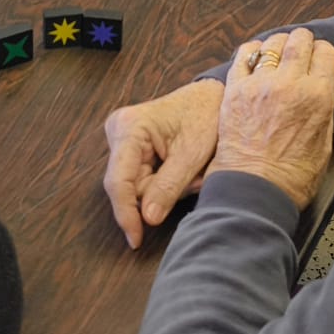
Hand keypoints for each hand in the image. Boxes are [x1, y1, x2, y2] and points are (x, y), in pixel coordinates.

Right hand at [103, 80, 221, 247]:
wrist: (214, 94)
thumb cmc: (206, 114)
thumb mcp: (192, 153)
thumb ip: (169, 187)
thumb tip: (148, 219)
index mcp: (130, 127)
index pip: (119, 180)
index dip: (126, 213)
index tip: (136, 239)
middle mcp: (119, 131)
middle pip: (129, 186)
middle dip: (160, 195)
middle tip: (193, 183)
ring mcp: (123, 139)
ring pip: (138, 186)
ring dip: (167, 189)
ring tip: (193, 173)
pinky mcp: (132, 147)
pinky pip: (144, 178)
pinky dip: (166, 182)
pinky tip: (184, 171)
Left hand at [208, 29, 333, 208]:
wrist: (254, 190)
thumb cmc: (292, 177)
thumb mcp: (325, 145)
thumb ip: (323, 112)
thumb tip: (320, 94)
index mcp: (318, 97)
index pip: (327, 53)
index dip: (324, 54)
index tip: (320, 59)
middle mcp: (290, 84)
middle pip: (300, 40)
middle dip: (302, 41)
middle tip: (300, 48)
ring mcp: (259, 85)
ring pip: (272, 43)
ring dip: (277, 45)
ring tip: (277, 54)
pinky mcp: (234, 90)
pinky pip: (242, 55)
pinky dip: (250, 52)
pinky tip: (254, 57)